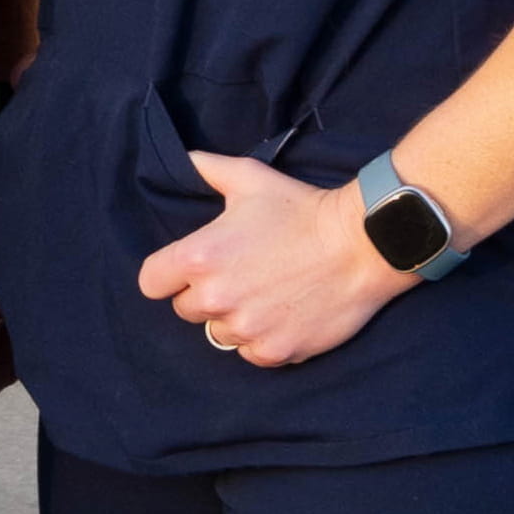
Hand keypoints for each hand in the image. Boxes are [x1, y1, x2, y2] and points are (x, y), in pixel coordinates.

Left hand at [140, 153, 407, 367]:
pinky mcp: (274, 352)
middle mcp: (215, 298)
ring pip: (219, 333)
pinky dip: (263, 339)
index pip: (151, 283)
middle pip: (186, 310)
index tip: (188, 269)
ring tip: (265, 293)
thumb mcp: (250, 178)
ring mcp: (245, 328)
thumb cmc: (302, 208)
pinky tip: (284, 313)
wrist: (361, 244)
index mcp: (198, 257)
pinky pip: (251, 353)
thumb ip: (207, 169)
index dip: (168, 275)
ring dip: (235, 318)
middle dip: (205, 294)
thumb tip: (184, 159)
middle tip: (240, 274)